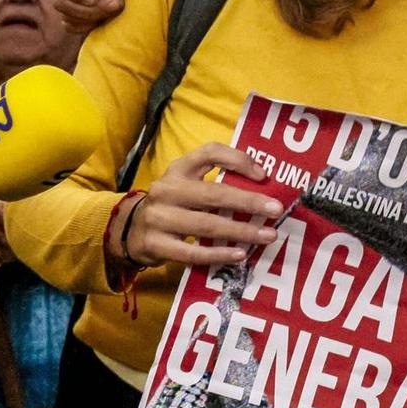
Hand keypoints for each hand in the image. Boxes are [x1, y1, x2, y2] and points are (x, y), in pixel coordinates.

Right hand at [113, 144, 279, 268]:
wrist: (130, 230)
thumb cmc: (173, 204)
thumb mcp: (187, 183)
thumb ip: (216, 179)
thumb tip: (261, 184)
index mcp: (178, 169)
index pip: (209, 153)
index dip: (237, 160)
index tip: (263, 175)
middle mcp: (167, 189)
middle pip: (213, 193)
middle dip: (248, 202)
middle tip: (275, 210)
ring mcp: (158, 218)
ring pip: (206, 225)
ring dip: (241, 231)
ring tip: (267, 235)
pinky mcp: (155, 244)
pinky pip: (192, 252)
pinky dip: (219, 254)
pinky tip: (240, 254)